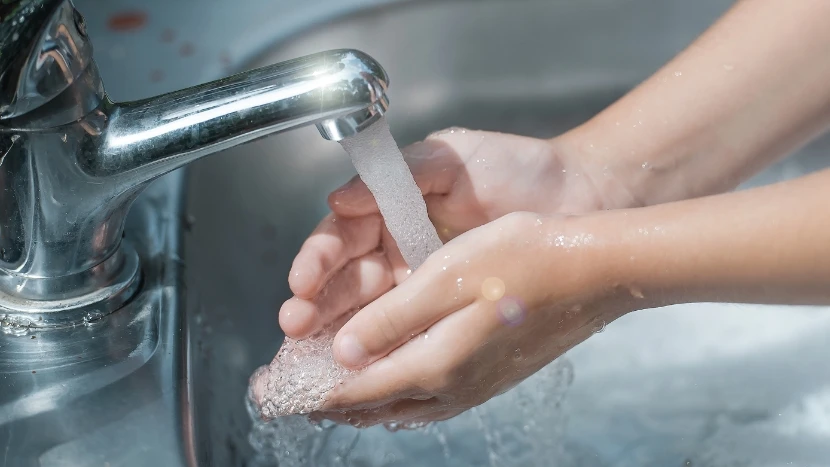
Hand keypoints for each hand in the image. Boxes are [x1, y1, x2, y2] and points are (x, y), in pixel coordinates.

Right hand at [280, 129, 625, 338]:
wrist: (578, 194)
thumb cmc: (515, 167)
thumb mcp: (449, 157)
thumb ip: (397, 174)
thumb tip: (339, 198)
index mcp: (389, 212)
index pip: (339, 240)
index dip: (316, 261)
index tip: (302, 282)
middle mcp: (398, 252)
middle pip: (345, 285)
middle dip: (316, 307)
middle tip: (296, 328)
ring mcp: (422, 286)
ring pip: (369, 317)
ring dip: (338, 337)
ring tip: (313, 356)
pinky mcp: (449, 312)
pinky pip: (410, 334)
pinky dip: (384, 352)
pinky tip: (363, 367)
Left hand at [311, 212, 627, 425]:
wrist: (598, 273)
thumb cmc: (525, 261)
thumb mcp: (446, 279)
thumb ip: (390, 321)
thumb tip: (343, 353)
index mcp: (432, 363)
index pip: (355, 389)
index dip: (311, 392)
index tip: (276, 392)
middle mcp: (450, 385)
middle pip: (374, 406)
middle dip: (330, 402)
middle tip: (294, 397)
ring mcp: (474, 385)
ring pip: (401, 406)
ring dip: (363, 401)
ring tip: (334, 394)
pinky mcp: (490, 375)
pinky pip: (428, 399)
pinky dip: (397, 396)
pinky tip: (394, 384)